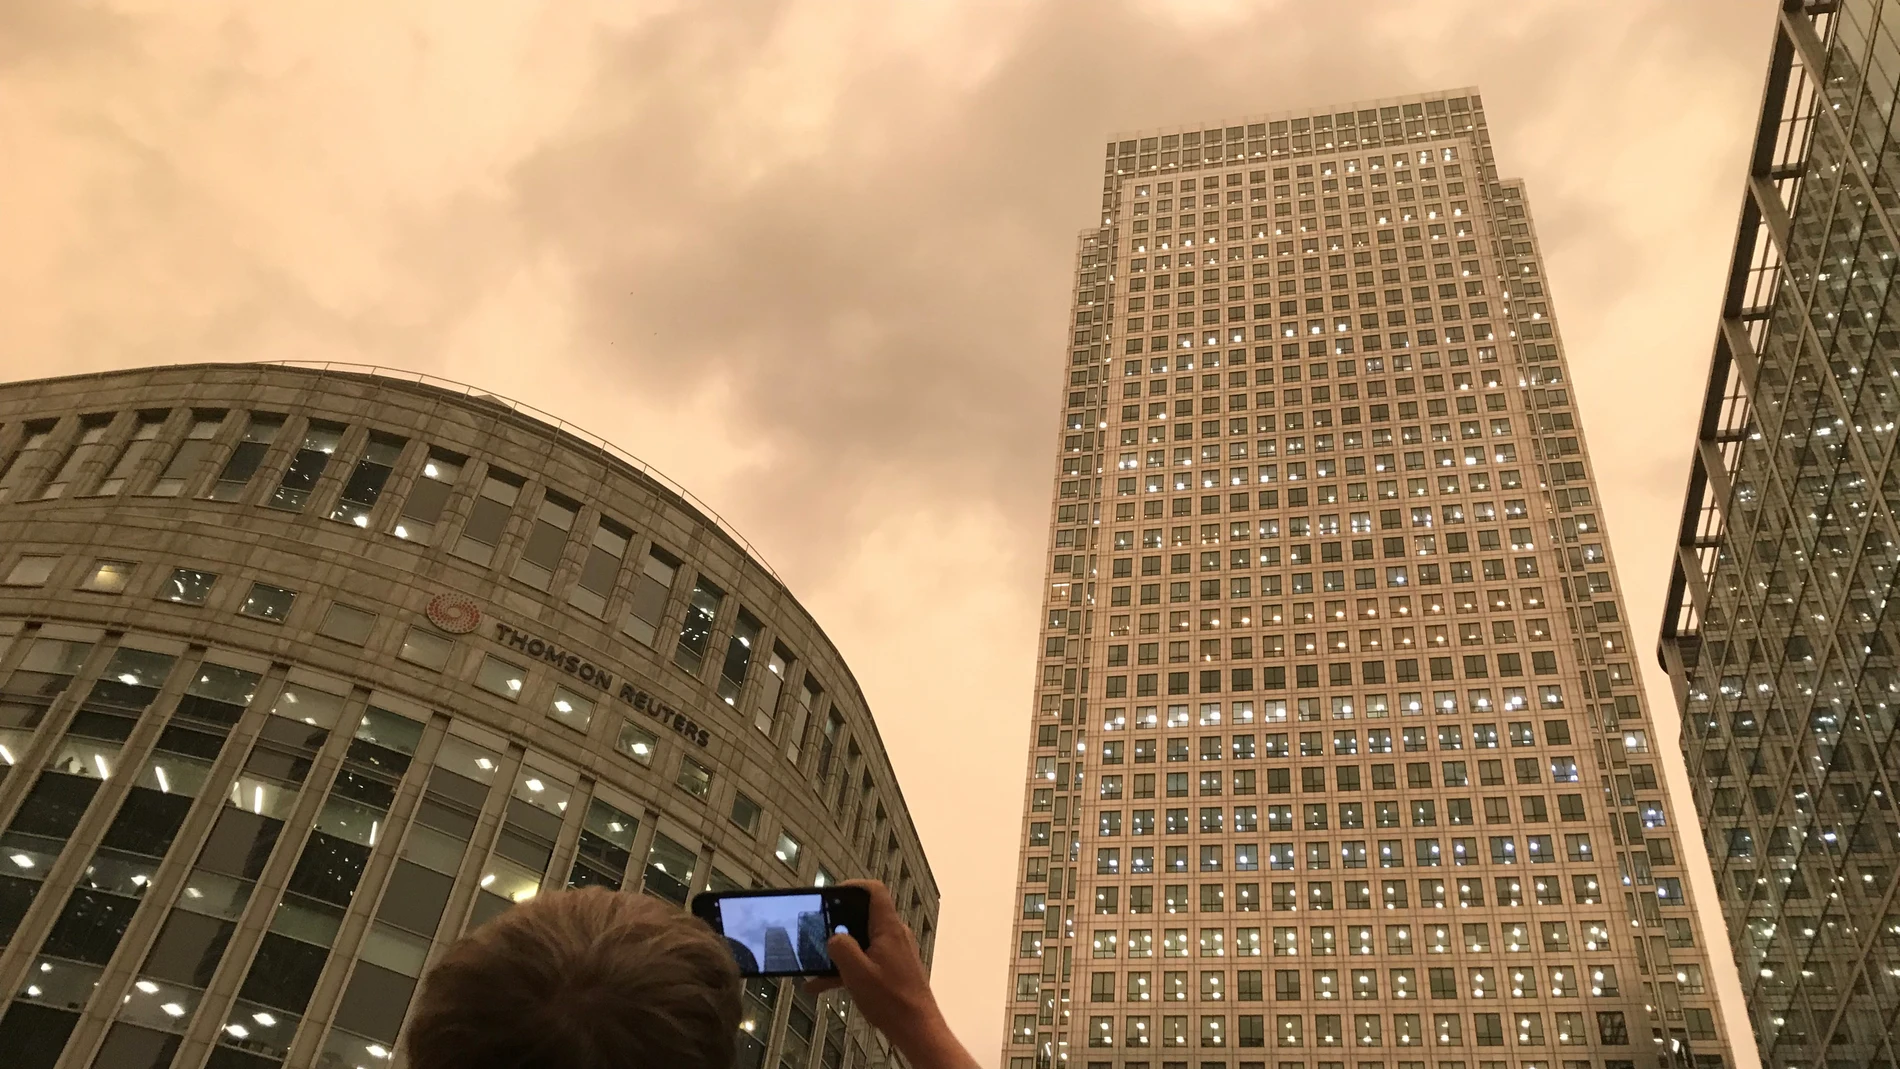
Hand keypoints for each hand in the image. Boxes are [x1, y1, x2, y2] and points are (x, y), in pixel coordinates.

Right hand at [804, 880, 975, 1068]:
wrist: (917, 1028)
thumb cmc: (890, 999)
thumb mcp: (856, 973)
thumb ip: (841, 948)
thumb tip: (835, 937)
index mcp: (888, 929)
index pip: (874, 891)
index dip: (852, 886)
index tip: (831, 896)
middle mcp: (894, 935)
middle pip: (864, 916)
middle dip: (838, 923)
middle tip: (816, 931)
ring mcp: (895, 952)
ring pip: (862, 942)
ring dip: (839, 952)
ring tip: (813, 966)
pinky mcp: (893, 969)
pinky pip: (867, 959)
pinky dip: (848, 968)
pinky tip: (824, 986)